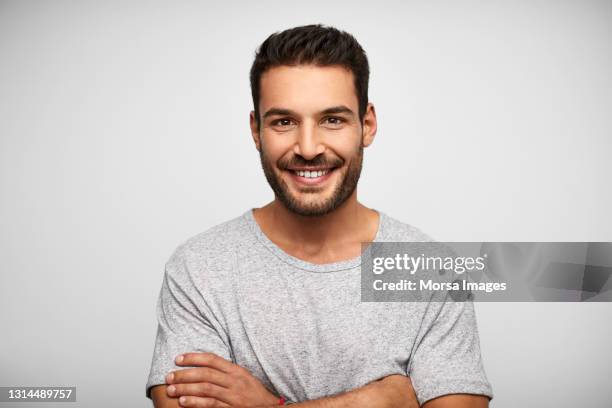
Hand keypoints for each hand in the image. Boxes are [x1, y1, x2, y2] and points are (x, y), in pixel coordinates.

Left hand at [165, 352, 279, 406]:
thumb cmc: (254, 394)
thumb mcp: (242, 377)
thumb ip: (225, 371)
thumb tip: (203, 366)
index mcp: (236, 370)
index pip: (212, 359)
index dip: (193, 358)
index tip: (178, 359)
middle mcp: (234, 381)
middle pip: (206, 374)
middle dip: (185, 374)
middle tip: (169, 376)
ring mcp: (233, 396)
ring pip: (206, 388)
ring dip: (186, 389)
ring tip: (172, 389)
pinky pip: (211, 404)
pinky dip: (196, 403)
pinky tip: (184, 402)